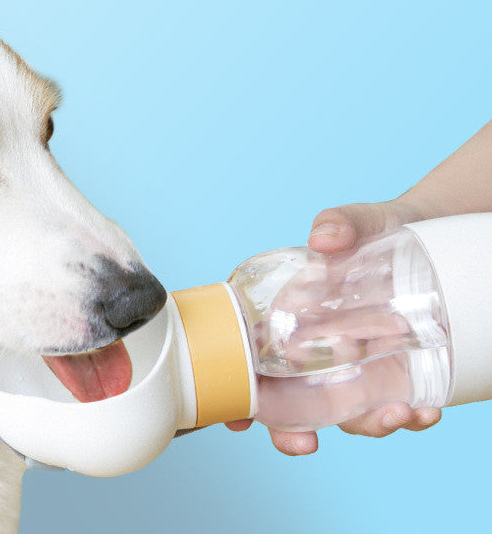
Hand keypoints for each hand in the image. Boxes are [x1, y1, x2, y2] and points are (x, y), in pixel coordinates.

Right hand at [227, 196, 442, 454]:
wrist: (427, 237)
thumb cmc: (373, 231)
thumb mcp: (357, 221)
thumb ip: (339, 223)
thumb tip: (323, 237)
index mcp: (288, 317)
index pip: (251, 359)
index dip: (239, 394)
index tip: (236, 419)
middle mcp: (314, 351)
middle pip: (289, 403)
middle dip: (289, 433)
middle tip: (303, 442)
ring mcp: (353, 368)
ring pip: (344, 414)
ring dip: (365, 425)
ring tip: (394, 413)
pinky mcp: (392, 375)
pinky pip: (394, 407)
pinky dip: (410, 419)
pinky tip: (425, 409)